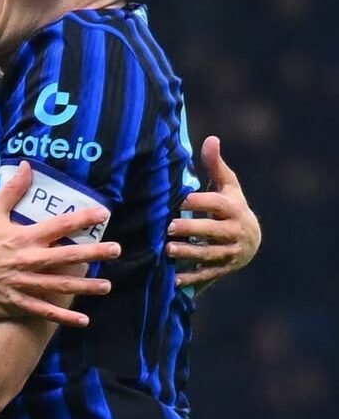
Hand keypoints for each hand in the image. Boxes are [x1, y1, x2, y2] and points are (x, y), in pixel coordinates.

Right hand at [0, 162, 119, 326]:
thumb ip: (11, 190)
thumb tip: (26, 166)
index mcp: (25, 237)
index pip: (59, 225)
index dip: (83, 218)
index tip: (103, 214)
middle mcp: (29, 260)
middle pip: (67, 256)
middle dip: (94, 253)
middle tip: (116, 250)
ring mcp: (25, 283)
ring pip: (61, 285)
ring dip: (85, 286)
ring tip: (107, 286)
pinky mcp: (19, 302)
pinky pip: (45, 311)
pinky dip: (64, 317)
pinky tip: (83, 321)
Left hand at [167, 136, 260, 287]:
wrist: (251, 238)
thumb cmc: (230, 205)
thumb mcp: (227, 185)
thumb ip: (216, 164)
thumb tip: (211, 138)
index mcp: (233, 208)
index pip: (217, 204)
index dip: (200, 201)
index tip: (181, 199)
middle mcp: (235, 232)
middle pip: (214, 231)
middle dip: (192, 229)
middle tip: (169, 227)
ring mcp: (231, 252)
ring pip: (210, 254)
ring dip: (189, 254)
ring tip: (167, 250)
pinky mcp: (224, 269)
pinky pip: (208, 275)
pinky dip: (191, 278)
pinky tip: (173, 280)